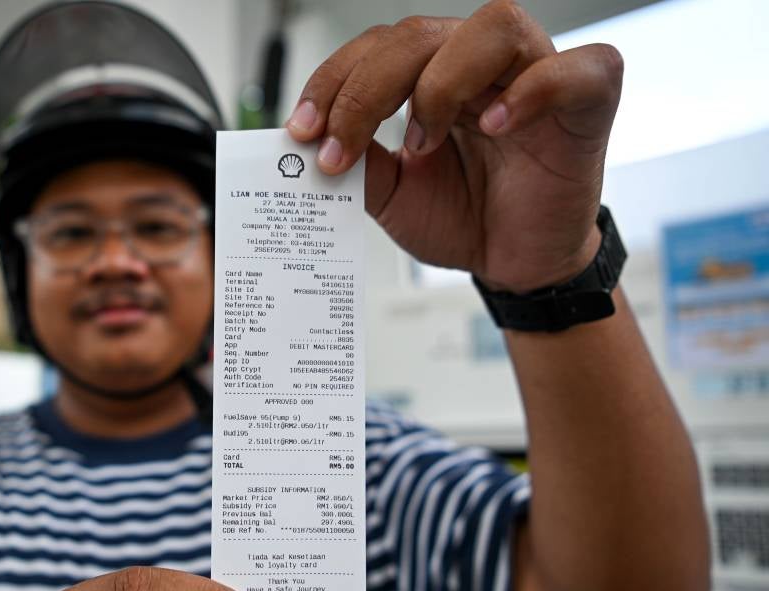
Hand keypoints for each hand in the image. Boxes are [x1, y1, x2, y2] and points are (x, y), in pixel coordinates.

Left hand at [286, 0, 623, 292]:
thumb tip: (304, 145)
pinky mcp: (587, 102)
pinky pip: (574, 69)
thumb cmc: (463, 217)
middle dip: (366, 90)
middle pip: (420, 33)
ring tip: (423, 142)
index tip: (301, 130)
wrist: (515, 264)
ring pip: (494, 27)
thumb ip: (356, 163)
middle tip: (338, 147)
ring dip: (442, 83)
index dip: (334, 82)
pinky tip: (495, 126)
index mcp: (434, 75)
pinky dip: (532, 91)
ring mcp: (537, 74)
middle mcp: (482, 64)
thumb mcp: (391, 195)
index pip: (377, 48)